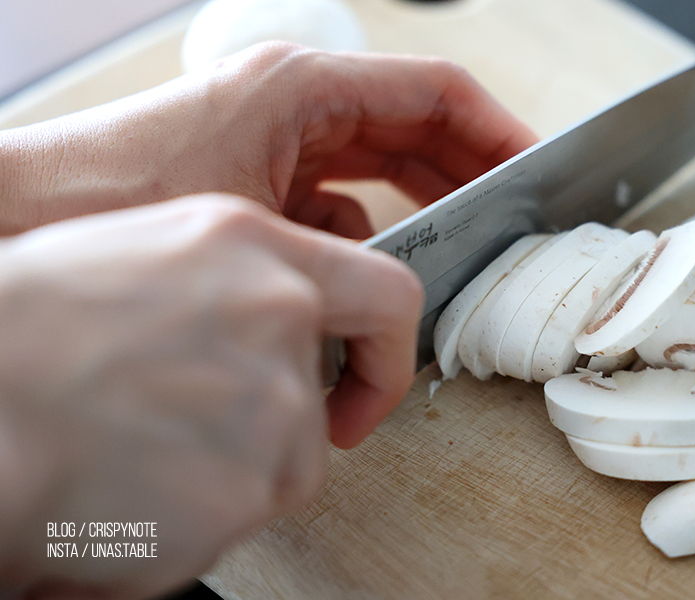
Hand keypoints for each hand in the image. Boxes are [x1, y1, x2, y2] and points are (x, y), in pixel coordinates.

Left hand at [0, 43, 538, 236]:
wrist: (26, 219)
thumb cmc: (117, 197)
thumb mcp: (257, 222)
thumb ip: (346, 248)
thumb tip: (398, 285)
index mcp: (303, 88)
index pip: (433, 93)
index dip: (496, 129)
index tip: (534, 166)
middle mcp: (294, 104)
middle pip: (414, 126)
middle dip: (468, 169)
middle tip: (512, 214)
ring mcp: (275, 139)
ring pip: (378, 162)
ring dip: (418, 202)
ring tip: (457, 246)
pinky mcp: (257, 176)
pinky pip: (334, 196)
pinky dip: (361, 229)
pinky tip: (369, 267)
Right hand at [0, 194, 422, 597]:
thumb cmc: (26, 332)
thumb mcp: (150, 256)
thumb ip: (239, 284)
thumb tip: (282, 325)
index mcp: (255, 249)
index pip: (387, 296)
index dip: (383, 352)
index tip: (364, 385)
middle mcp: (279, 319)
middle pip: (316, 402)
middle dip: (263, 426)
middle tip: (181, 424)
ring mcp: (273, 408)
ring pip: (282, 464)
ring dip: (222, 472)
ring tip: (134, 449)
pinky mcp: (250, 490)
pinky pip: (245, 515)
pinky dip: (195, 519)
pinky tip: (130, 487)